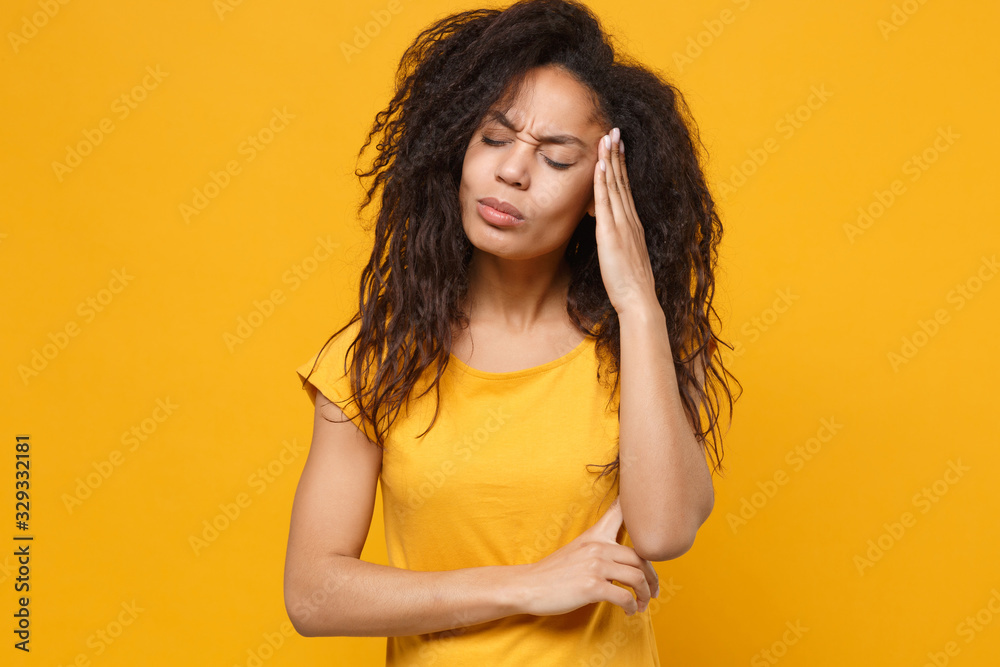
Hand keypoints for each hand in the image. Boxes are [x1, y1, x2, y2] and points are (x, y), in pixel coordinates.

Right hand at [517, 495, 658, 616]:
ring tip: (642, 603)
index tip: (649, 499)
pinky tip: (629, 611)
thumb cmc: (553, 572)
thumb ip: (598, 547)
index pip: (619, 512)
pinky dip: (631, 606)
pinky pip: (624, 596)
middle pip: (640, 557)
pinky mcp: (592, 587)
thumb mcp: (576, 550)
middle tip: (653, 590)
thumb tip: (620, 556)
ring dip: (644, 593)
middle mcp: (597, 547)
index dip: (636, 505)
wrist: (528, 586)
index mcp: (594, 535)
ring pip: (637, 577)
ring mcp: (595, 566)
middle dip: (652, 576)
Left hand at [593, 128, 657, 317]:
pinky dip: (602, 182)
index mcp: (633, 224)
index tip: (617, 146)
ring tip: (607, 138)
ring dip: (610, 160)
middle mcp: (630, 220)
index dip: (621, 166)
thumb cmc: (630, 284)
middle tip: (614, 130)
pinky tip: (599, 166)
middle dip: (617, 154)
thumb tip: (609, 234)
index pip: (625, 188)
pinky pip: (606, 202)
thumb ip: (617, 241)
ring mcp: (622, 225)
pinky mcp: (611, 234)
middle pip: (622, 181)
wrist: (638, 299)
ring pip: (615, 186)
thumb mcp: (623, 256)